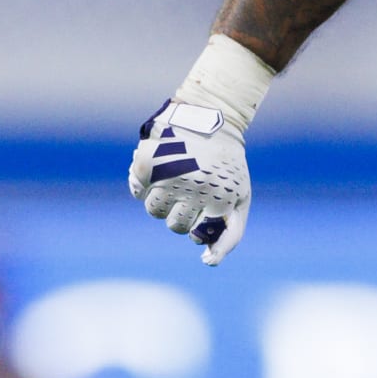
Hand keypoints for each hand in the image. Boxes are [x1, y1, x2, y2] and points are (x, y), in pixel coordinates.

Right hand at [129, 99, 250, 264]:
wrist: (212, 116)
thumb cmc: (227, 165)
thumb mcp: (240, 198)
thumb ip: (230, 233)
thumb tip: (208, 262)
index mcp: (218, 200)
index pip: (195, 235)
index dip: (197, 228)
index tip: (202, 214)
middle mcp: (194, 189)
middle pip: (174, 226)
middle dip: (181, 215)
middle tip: (191, 191)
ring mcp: (170, 175)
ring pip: (154, 210)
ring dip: (162, 200)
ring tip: (175, 178)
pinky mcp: (150, 162)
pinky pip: (137, 189)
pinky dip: (142, 186)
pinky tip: (156, 172)